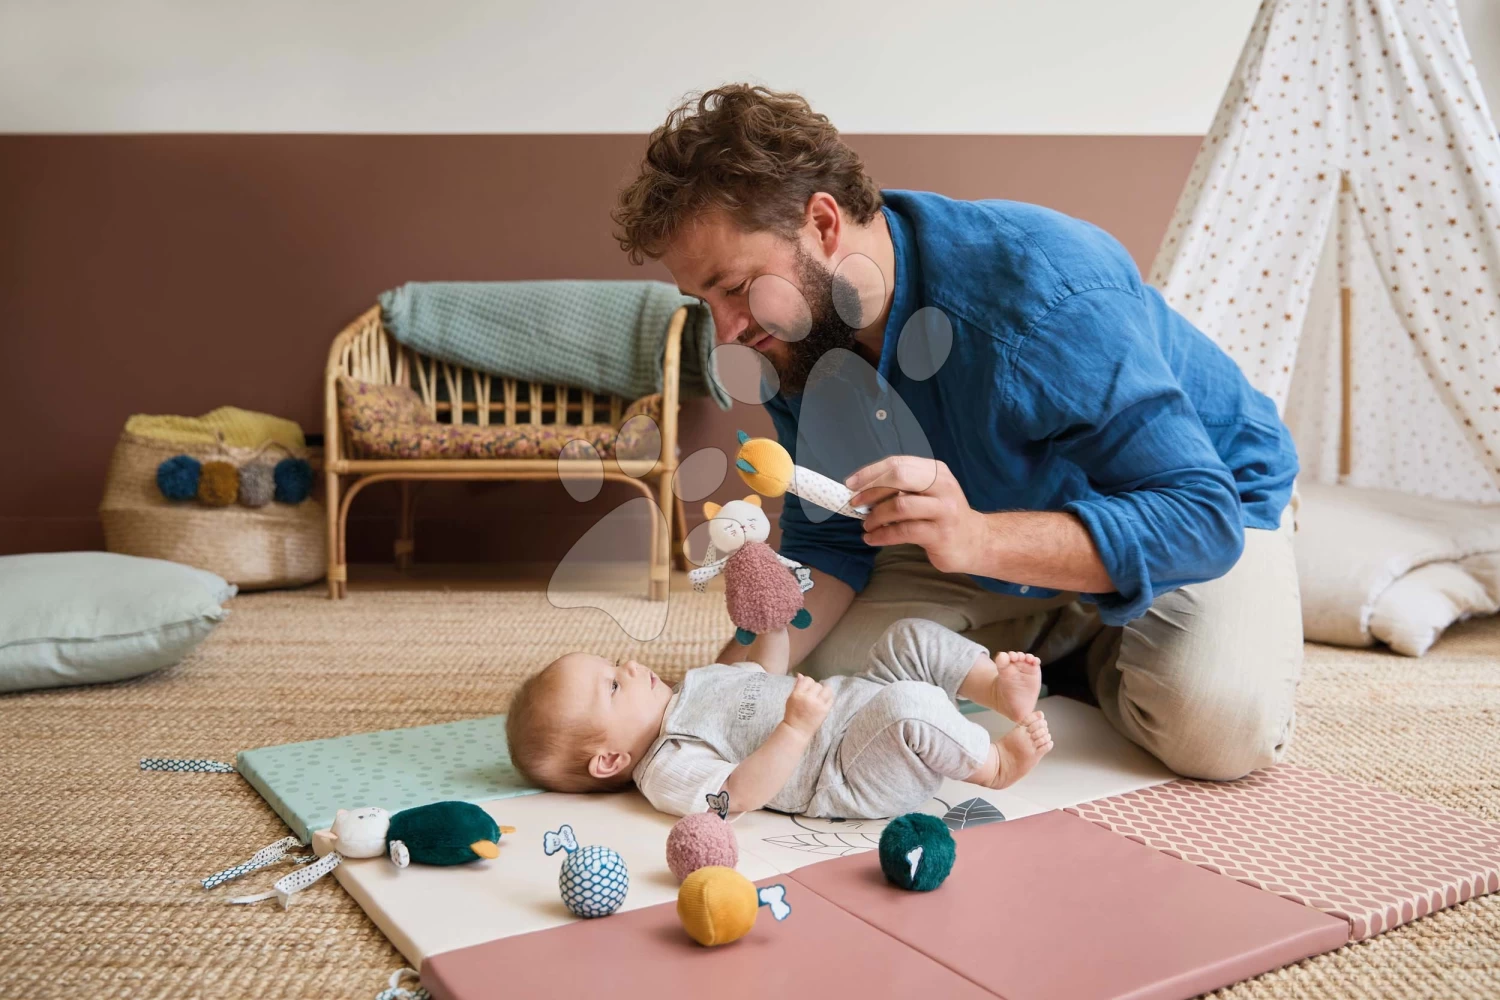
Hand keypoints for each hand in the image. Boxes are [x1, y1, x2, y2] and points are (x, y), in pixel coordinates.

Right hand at [782, 675, 833, 736]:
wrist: (797, 730)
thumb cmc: (792, 714)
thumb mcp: (791, 698)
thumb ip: (797, 686)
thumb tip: (800, 675)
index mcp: (797, 694)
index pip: (807, 680)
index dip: (809, 683)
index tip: (809, 688)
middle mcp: (808, 698)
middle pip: (817, 685)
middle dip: (816, 689)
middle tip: (814, 695)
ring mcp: (817, 704)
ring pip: (826, 690)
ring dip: (824, 692)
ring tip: (821, 696)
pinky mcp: (824, 710)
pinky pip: (831, 699)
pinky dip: (829, 699)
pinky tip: (824, 702)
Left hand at [846, 456, 989, 574]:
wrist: (975, 541)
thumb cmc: (943, 516)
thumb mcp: (929, 493)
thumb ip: (904, 487)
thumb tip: (863, 489)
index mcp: (937, 472)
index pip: (898, 463)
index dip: (870, 472)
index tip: (851, 484)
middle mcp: (942, 486)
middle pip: (899, 477)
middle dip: (871, 490)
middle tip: (856, 504)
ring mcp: (944, 510)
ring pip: (899, 506)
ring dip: (875, 516)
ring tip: (866, 525)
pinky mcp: (940, 534)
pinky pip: (903, 531)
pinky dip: (882, 535)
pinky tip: (873, 538)